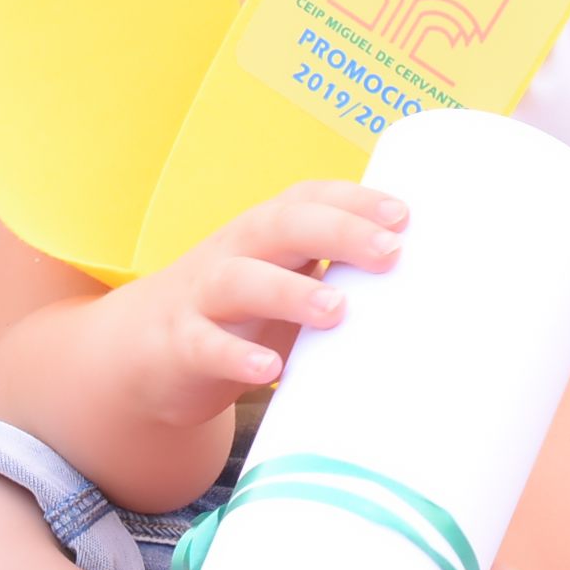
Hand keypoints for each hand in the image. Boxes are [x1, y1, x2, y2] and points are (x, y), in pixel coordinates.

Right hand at [114, 179, 407, 429]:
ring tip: (337, 309)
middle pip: (280, 224)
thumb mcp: (283, 285)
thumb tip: (430, 293)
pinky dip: (235, 356)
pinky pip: (204, 345)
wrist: (140, 354)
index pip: (308, 198)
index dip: (354, 199)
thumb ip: (337, 279)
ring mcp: (201, 297)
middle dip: (337, 231)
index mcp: (265, 233)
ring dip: (289, 290)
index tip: (404, 214)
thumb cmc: (238, 317)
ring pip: (240, 279)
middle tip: (391, 253)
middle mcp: (234, 252)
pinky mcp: (179, 345)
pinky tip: (268, 371)